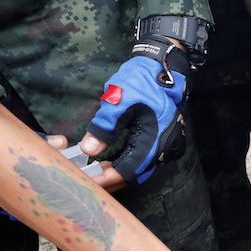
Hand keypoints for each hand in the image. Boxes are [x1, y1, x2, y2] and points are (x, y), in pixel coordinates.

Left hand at [83, 36, 189, 183]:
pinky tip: (111, 160)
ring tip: (97, 171)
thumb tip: (88, 150)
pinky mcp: (161, 140)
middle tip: (89, 180)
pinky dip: (126, 164)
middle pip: (135, 175)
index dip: (106, 179)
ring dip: (119, 172)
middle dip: (111, 180)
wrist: (163, 68)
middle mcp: (162, 148)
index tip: (86, 182)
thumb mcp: (119, 101)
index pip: (127, 171)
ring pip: (139, 169)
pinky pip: (143, 160)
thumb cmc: (142, 81)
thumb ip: (104, 128)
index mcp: (153, 141)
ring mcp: (164, 145)